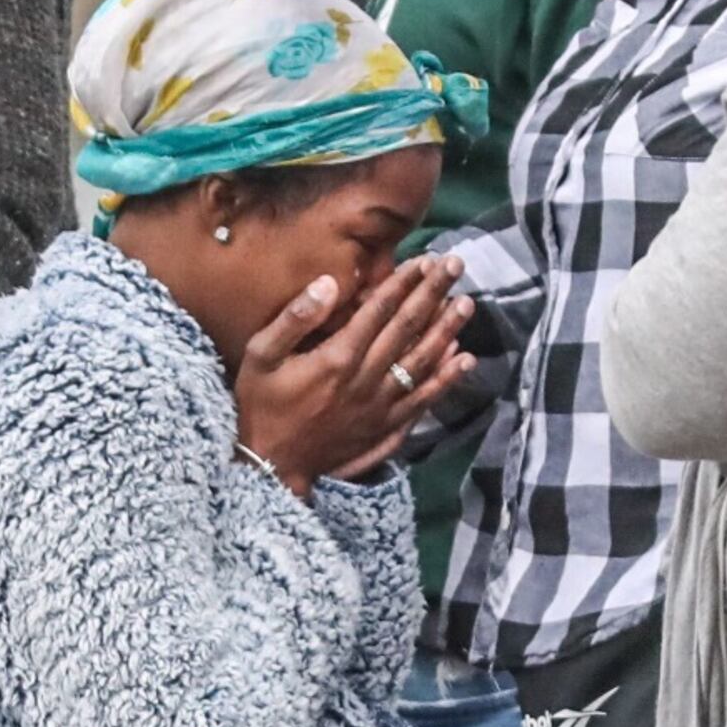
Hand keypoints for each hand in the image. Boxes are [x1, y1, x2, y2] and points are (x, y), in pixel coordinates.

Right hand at [234, 256, 472, 493]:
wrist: (273, 466)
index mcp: (337, 358)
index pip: (379, 310)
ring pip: (422, 362)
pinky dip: (445, 378)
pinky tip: (464, 359)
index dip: (404, 282)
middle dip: (432, 294)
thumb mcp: (260, 356)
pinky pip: (423, 399)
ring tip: (467, 304)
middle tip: (456, 266)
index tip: (425, 259)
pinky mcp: (386, 427)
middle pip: (407, 329)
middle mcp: (366, 379)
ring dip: (447, 331)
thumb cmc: (262, 406)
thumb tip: (328, 282)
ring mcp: (380, 405)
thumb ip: (294, 318)